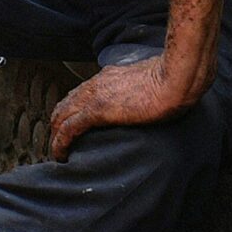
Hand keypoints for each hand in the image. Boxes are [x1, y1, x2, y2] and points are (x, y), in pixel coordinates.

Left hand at [48, 55, 197, 161]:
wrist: (175, 80)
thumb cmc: (172, 81)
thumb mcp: (149, 81)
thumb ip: (139, 88)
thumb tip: (144, 98)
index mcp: (108, 77)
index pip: (80, 94)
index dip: (71, 111)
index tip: (70, 127)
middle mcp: (96, 84)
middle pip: (65, 105)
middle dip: (57, 125)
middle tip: (60, 144)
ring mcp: (94, 96)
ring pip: (61, 117)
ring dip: (56, 136)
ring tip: (58, 153)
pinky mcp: (97, 111)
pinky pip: (68, 129)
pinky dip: (60, 143)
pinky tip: (61, 155)